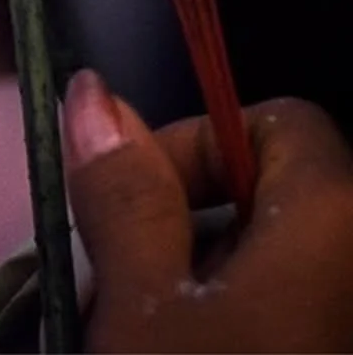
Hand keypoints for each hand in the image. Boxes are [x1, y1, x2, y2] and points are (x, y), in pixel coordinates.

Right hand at [67, 71, 352, 351]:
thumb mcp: (142, 303)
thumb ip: (124, 192)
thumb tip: (95, 94)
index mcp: (335, 218)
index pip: (280, 121)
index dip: (195, 144)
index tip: (130, 203)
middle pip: (273, 199)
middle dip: (188, 224)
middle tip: (124, 284)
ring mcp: (346, 318)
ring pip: (276, 266)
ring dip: (208, 284)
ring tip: (145, 336)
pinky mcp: (330, 348)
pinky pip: (291, 317)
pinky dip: (239, 327)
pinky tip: (189, 352)